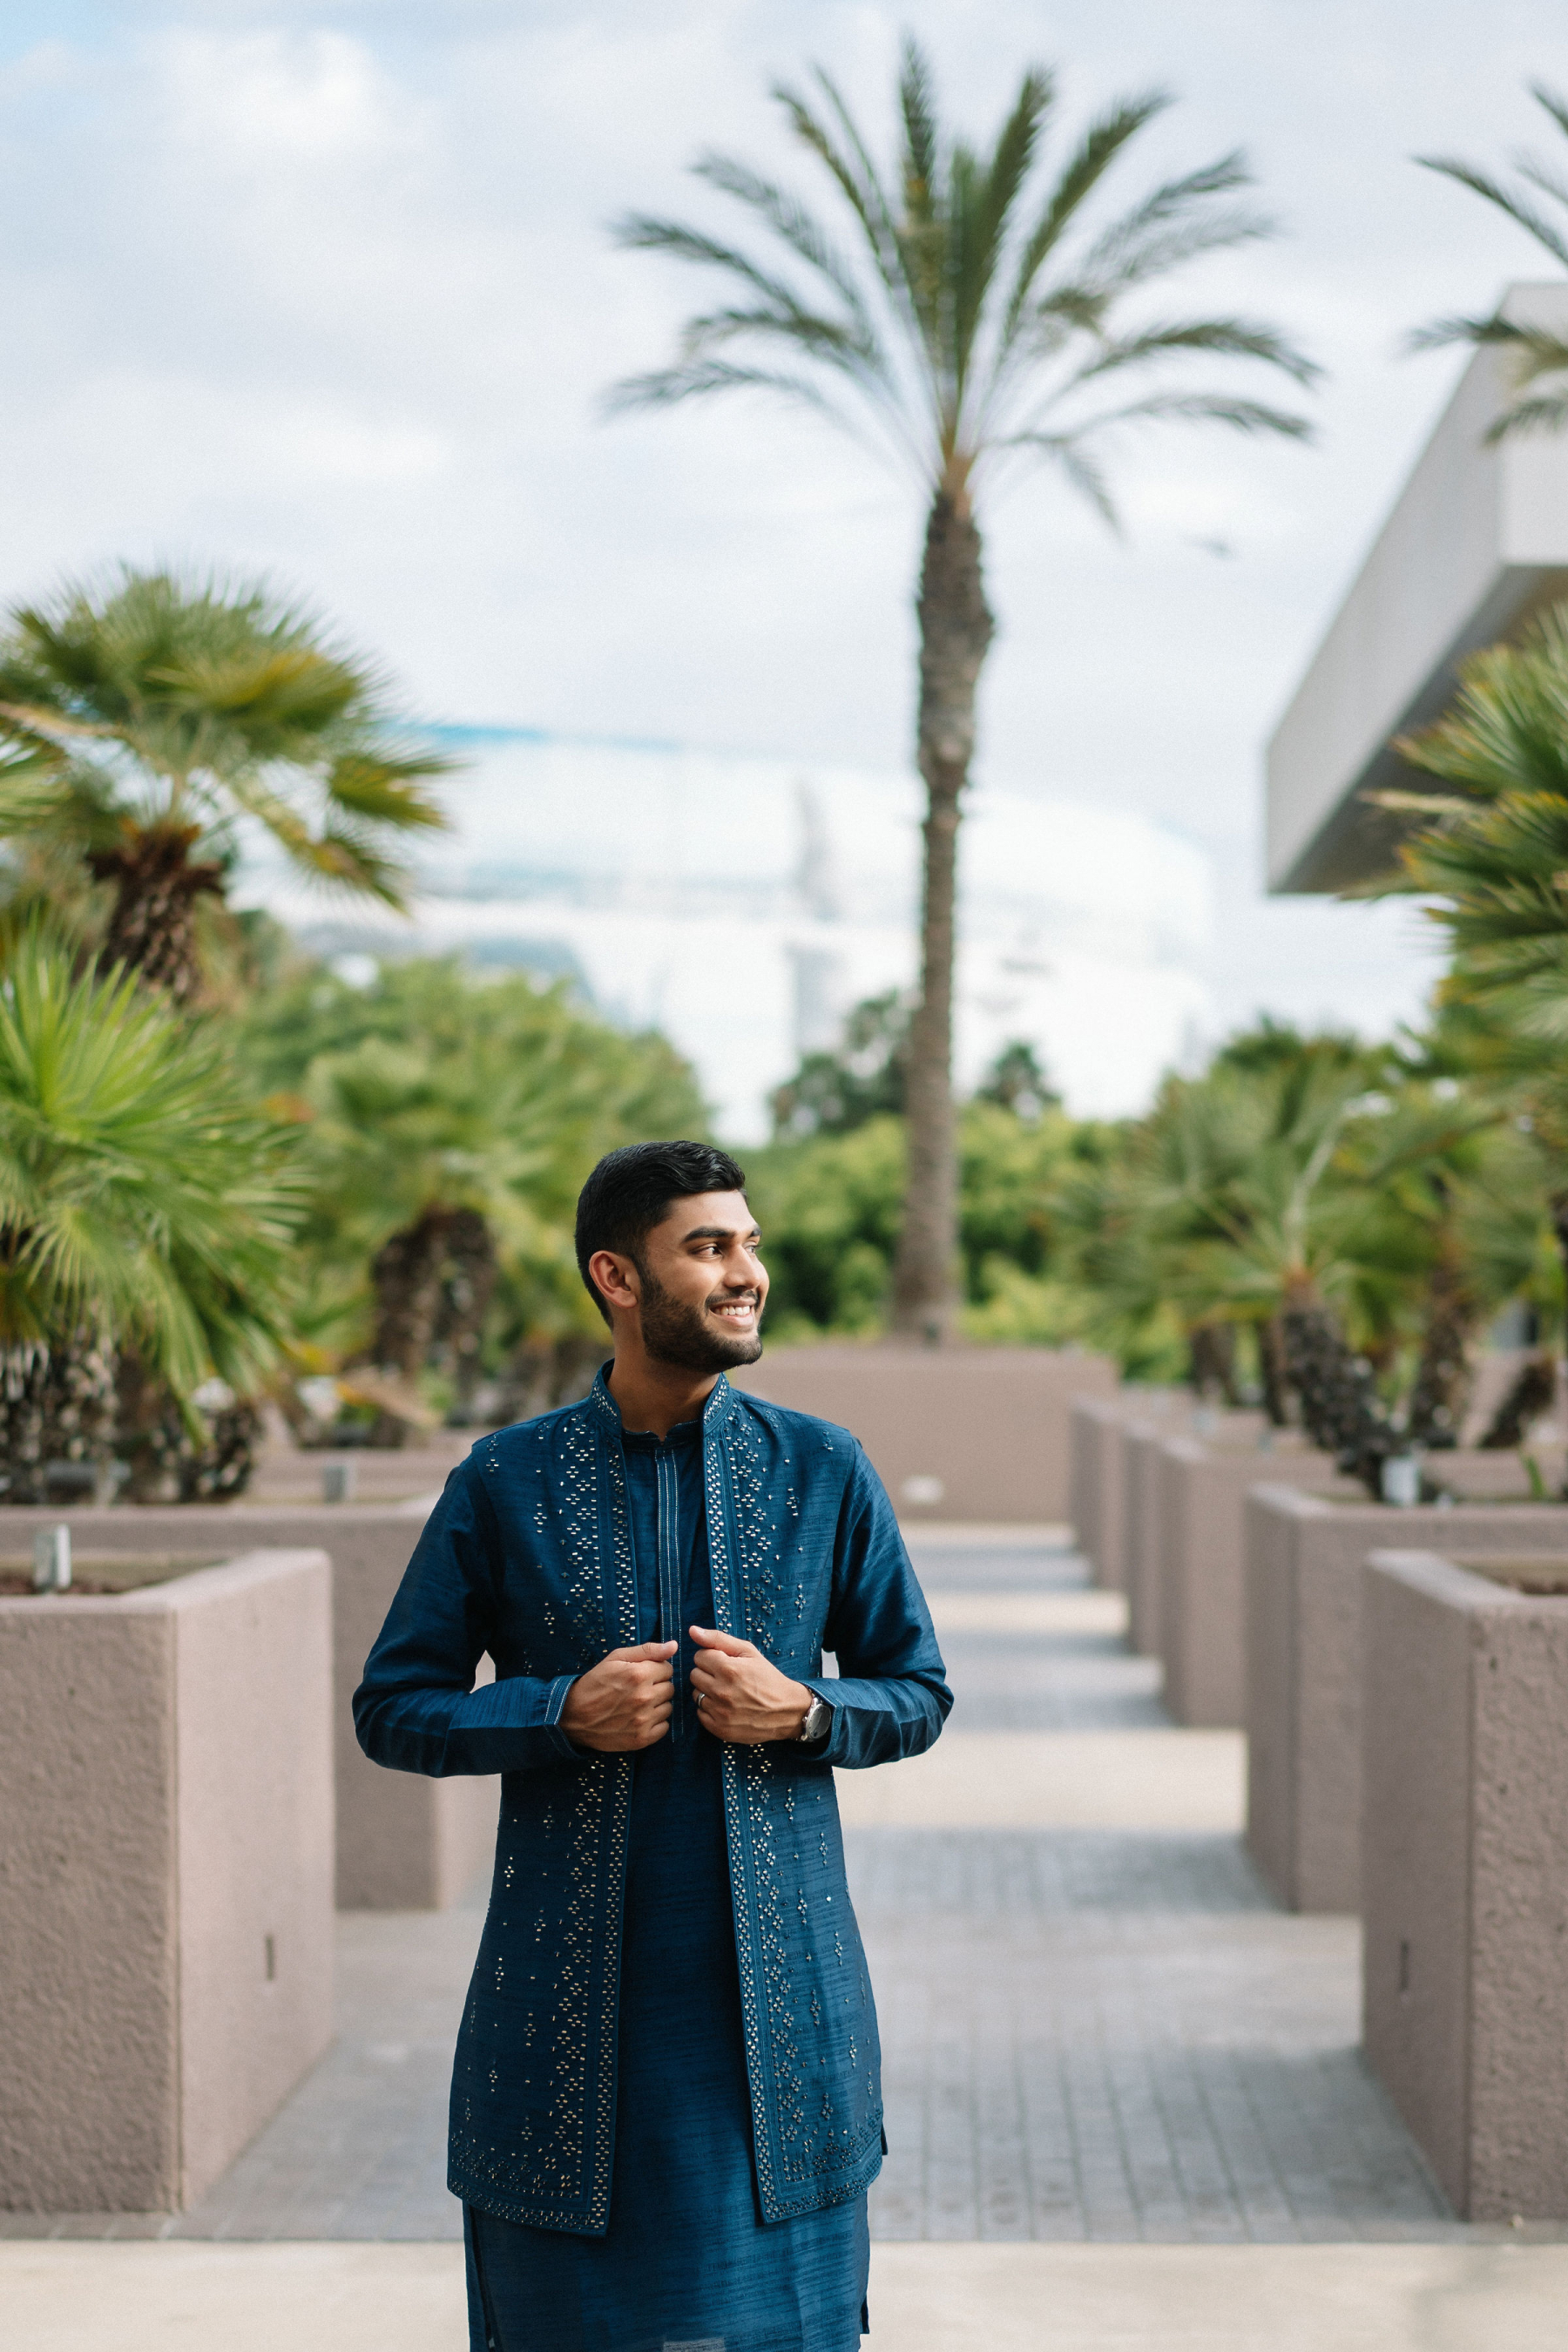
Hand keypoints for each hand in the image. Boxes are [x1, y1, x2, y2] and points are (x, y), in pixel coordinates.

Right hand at [561, 1641, 676, 1751]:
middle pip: (670, 1688)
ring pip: (668, 1707)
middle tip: (638, 1689)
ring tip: (637, 1704)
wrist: (573, 1716)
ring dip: (657, 1705)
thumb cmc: (595, 1683)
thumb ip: (648, 1650)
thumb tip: (674, 1646)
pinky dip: (655, 1723)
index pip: (668, 1669)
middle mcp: (644, 1698)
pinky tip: (639, 1718)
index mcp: (639, 1675)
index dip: (655, 1670)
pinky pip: (664, 1727)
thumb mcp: (616, 1658)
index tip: (642, 1675)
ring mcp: (643, 1720)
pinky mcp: (642, 1739)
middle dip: (657, 1686)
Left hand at [689, 1626, 811, 1743]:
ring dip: (707, 1691)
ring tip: (726, 1692)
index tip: (725, 1663)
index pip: (699, 1656)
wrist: (785, 1710)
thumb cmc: (767, 1678)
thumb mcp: (748, 1652)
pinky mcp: (719, 1728)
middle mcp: (721, 1691)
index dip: (712, 1657)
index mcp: (728, 1669)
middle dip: (708, 1673)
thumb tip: (692, 1630)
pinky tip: (725, 1706)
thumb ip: (718, 1639)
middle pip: (694, 1675)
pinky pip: (700, 1713)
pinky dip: (709, 1709)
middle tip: (726, 1677)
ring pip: (696, 1694)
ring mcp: (719, 1712)